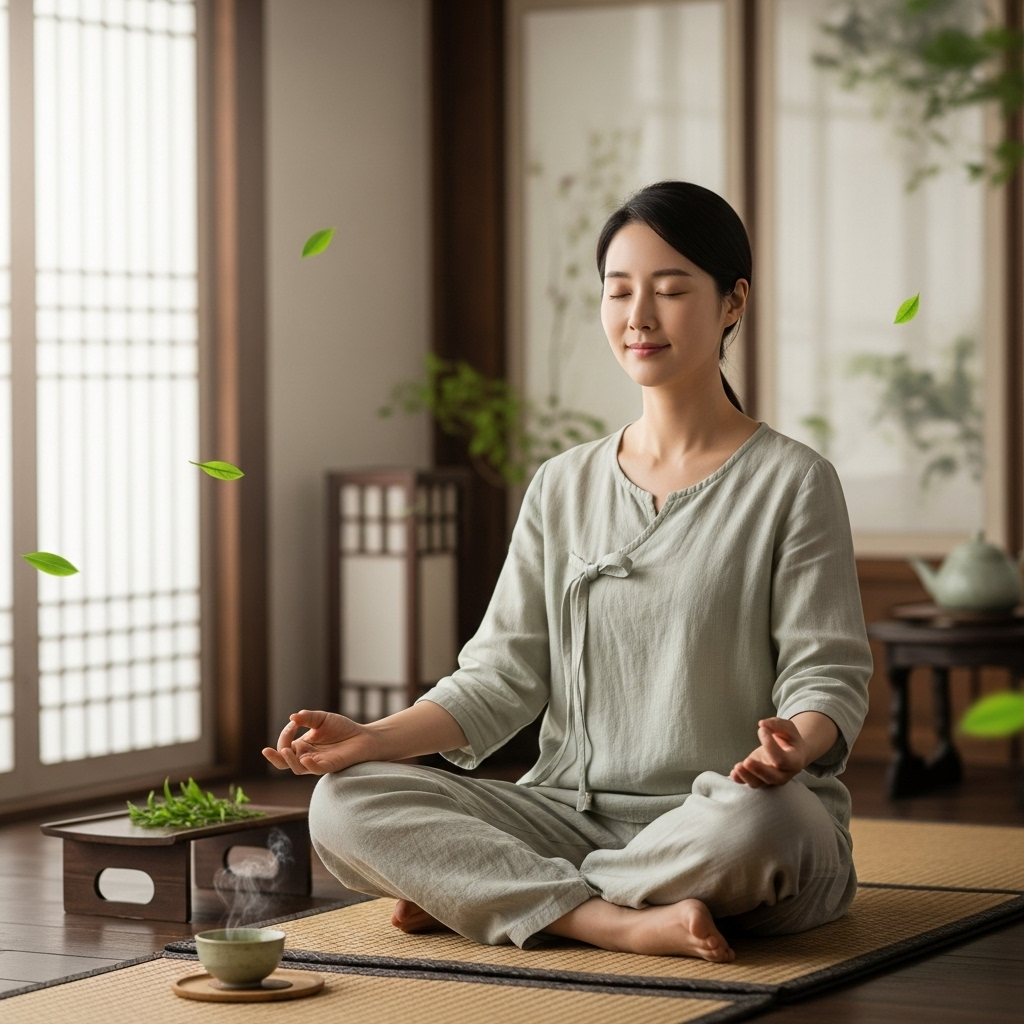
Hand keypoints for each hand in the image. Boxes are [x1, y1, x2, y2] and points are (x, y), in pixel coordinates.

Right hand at [262, 710, 378, 775]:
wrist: (363, 737)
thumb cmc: (342, 728)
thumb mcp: (322, 719)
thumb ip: (307, 718)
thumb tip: (292, 717)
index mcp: (302, 746)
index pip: (285, 744)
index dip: (285, 734)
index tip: (295, 722)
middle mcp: (306, 756)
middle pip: (285, 762)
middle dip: (275, 757)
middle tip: (267, 750)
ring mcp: (317, 762)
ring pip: (297, 768)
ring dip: (289, 760)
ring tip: (285, 751)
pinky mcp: (330, 765)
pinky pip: (316, 769)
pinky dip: (310, 765)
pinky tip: (306, 758)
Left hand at [729, 712, 837, 787]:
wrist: (792, 754)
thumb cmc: (790, 740)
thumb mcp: (788, 728)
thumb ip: (777, 725)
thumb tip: (762, 724)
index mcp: (794, 761)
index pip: (782, 759)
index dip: (770, 745)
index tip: (761, 730)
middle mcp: (783, 774)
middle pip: (771, 777)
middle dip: (758, 770)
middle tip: (747, 761)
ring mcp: (770, 778)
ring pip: (758, 783)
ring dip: (746, 776)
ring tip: (737, 767)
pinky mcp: (758, 777)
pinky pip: (749, 782)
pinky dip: (740, 779)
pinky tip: (733, 773)